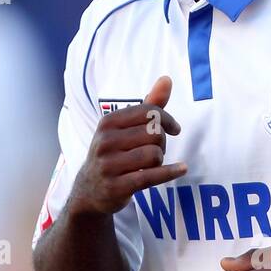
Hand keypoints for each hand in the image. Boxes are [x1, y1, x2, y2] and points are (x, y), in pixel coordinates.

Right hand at [70, 76, 185, 215]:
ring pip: (154, 154)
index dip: (167, 119)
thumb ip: (149, 105)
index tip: (174, 129)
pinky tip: (181, 169)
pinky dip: (171, 172)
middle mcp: (106, 141)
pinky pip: (152, 176)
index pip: (148, 112)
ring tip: (152, 164)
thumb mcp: (125, 127)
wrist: (89, 191)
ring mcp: (109, 165)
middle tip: (155, 150)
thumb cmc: (113, 153)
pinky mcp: (117, 186)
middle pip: (154, 134)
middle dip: (162, 142)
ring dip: (160, 160)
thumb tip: (167, 79)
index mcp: (108, 122)